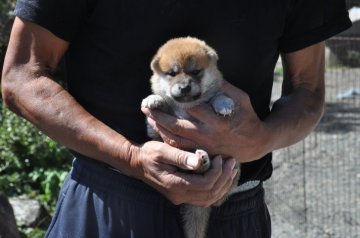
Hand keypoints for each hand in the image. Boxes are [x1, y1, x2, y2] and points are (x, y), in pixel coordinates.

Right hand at [130, 141, 237, 206]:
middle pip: (210, 194)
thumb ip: (182, 157)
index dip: (217, 171)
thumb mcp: (163, 151)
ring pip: (209, 199)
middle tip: (232, 163)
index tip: (220, 157)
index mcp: (175, 184)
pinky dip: (215, 189)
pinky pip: (203, 198)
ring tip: (231, 170)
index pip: (205, 184)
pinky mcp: (181, 195)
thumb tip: (200, 161)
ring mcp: (180, 198)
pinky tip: (221, 178)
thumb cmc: (150, 154)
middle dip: (225, 178)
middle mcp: (179, 196)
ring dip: (223, 186)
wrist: (137, 163)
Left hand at [141, 81, 270, 161]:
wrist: (255, 144)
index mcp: (217, 121)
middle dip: (159, 115)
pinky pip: (180, 148)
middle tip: (145, 106)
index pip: (191, 107)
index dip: (177, 98)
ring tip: (148, 117)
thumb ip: (224, 88)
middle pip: (176, 125)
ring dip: (159, 128)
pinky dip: (167, 138)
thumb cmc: (248, 118)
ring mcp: (203, 147)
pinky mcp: (201, 153)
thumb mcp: (241, 99)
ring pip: (175, 139)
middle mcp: (207, 135)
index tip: (165, 89)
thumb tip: (206, 76)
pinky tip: (159, 130)